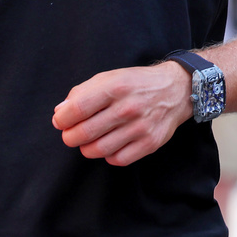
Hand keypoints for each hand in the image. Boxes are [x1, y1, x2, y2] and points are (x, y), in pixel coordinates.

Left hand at [52, 62, 192, 165]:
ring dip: (87, 148)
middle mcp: (128, 107)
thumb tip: (60, 113)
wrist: (176, 90)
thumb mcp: (110, 77)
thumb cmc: (137, 83)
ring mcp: (140, 127)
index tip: (62, 120)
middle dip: (70, 136)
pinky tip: (111, 144)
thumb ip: (82, 92)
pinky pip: (117, 159)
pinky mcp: (150, 143)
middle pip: (83, 133)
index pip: (77, 109)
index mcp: (116, 87)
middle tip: (72, 133)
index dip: (62, 119)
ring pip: (97, 150)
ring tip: (91, 139)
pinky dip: (108, 155)